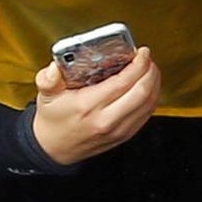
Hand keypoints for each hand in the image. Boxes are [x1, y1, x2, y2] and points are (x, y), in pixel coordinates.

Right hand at [25, 45, 157, 165]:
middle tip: (147, 58)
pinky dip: (152, 97)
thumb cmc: (54, 119)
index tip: (140, 53)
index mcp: (88, 106)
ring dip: (154, 83)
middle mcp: (106, 120)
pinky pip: (147, 114)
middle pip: (142, 92)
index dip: (137, 65)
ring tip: (149, 68)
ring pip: (149, 103)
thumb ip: (48, 78)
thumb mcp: (46, 95)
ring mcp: (118, 130)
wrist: (54, 148)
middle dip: (150, 71)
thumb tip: (55, 66)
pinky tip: (148, 86)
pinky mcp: (125, 135)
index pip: (123, 83)